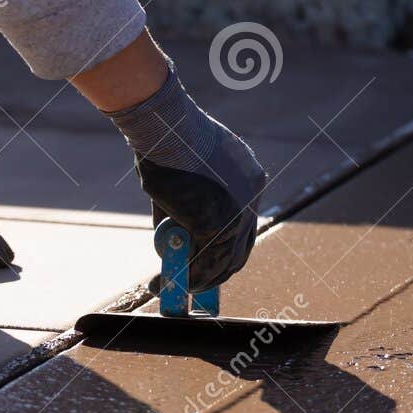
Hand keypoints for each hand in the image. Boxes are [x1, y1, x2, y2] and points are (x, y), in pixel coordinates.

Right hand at [107, 65, 265, 291]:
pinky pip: (203, 264)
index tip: (200, 263)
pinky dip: (182, 279)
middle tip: (187, 285)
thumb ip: (184, 209)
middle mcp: (252, 196)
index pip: (241, 226)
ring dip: (194, 281)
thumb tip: (172, 239)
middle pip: (238, 250)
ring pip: (222, 262)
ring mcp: (238, 212)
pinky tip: (160, 282)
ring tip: (166, 286)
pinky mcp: (218, 224)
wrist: (166, 126)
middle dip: (211, 273)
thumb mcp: (182, 177)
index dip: (221, 250)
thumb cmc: (165, 142)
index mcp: (250, 178)